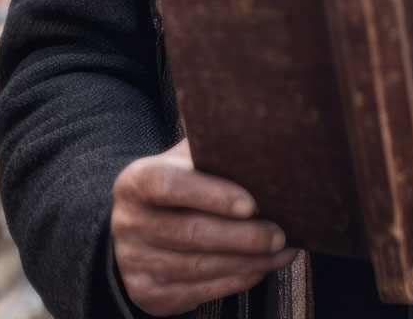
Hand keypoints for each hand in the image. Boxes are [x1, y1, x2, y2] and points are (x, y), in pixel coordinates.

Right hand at [111, 141, 298, 314]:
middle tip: (280, 234)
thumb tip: (253, 118)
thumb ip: (211, 142)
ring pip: (200, 267)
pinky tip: (263, 266)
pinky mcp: (149, 293)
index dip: (211, 195)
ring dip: (249, 262)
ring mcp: (135, 262)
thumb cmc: (180, 188)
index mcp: (136, 182)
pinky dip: (239, 279)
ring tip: (283, 250)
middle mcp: (128, 223)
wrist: (140, 233)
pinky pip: (201, 291)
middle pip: (190, 233)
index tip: (251, 203)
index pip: (168, 185)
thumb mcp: (185, 161)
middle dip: (243, 237)